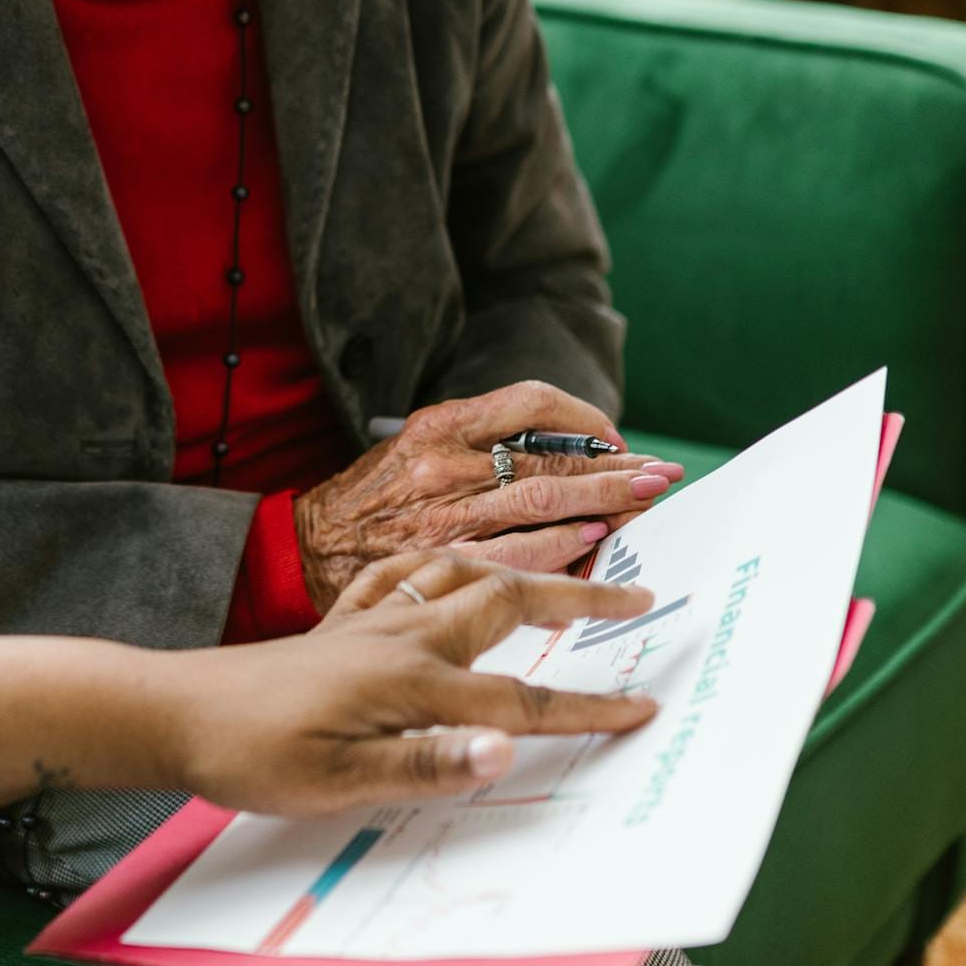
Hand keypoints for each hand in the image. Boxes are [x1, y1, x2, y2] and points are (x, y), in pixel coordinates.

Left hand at [159, 547, 659, 817]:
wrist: (174, 713)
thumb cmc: (253, 756)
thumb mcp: (340, 782)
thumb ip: (428, 764)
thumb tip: (506, 750)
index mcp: (411, 681)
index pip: (520, 698)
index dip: (587, 708)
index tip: (644, 708)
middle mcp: (400, 637)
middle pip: (509, 601)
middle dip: (579, 598)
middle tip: (637, 597)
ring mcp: (370, 621)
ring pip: (462, 570)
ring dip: (521, 564)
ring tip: (564, 562)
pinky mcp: (341, 622)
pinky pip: (407, 571)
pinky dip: (446, 559)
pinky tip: (452, 563)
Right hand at [293, 380, 683, 609]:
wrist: (304, 547)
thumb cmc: (371, 498)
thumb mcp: (413, 446)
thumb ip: (478, 443)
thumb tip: (565, 451)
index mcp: (438, 426)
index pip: (530, 402)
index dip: (584, 418)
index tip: (613, 437)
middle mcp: (444, 466)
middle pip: (551, 458)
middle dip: (614, 468)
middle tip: (660, 475)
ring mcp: (444, 518)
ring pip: (545, 504)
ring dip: (605, 506)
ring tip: (645, 506)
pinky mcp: (443, 563)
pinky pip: (520, 555)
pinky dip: (565, 550)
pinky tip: (596, 547)